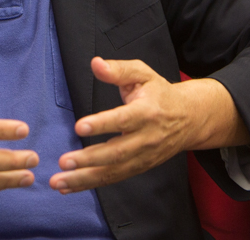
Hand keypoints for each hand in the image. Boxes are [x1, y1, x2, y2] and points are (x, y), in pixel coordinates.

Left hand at [49, 58, 247, 193]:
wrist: (190, 118)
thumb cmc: (160, 93)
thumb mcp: (143, 74)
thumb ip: (118, 70)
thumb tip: (96, 63)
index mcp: (147, 111)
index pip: (123, 119)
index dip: (102, 124)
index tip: (80, 127)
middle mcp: (146, 138)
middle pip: (116, 152)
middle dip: (88, 159)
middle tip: (64, 162)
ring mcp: (143, 156)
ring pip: (113, 171)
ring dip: (85, 178)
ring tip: (59, 182)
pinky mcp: (139, 167)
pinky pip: (114, 178)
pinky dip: (91, 184)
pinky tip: (70, 187)